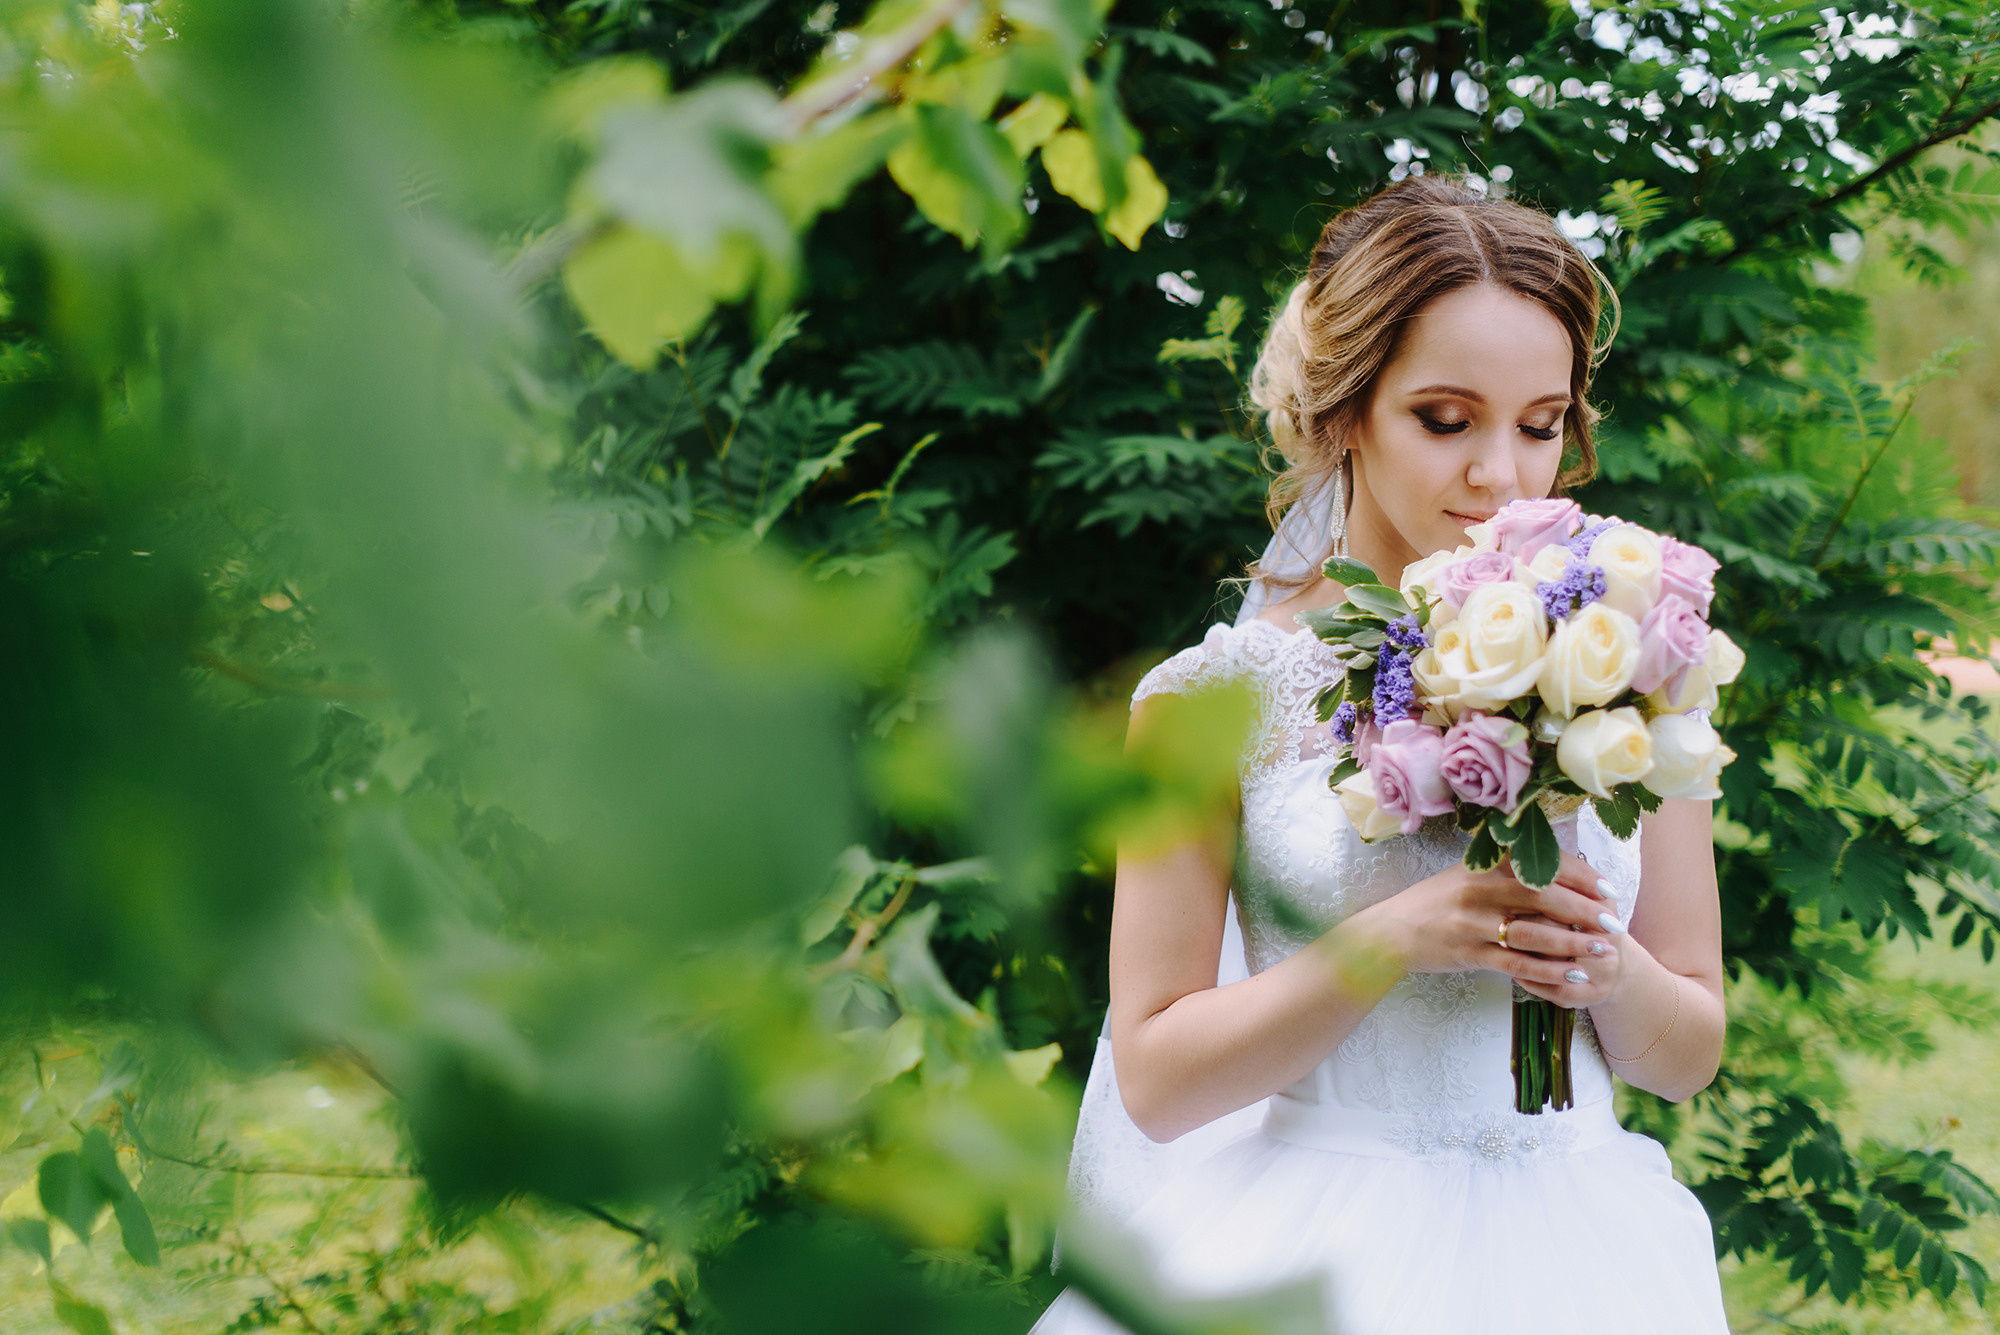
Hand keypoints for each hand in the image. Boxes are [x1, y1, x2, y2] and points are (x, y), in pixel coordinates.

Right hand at [1348, 851, 1622, 1004]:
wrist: (1389, 932)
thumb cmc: (1434, 903)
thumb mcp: (1466, 875)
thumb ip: (1504, 871)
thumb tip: (1554, 872)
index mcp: (1484, 865)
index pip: (1543, 865)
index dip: (1582, 877)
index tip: (1608, 890)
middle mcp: (1480, 889)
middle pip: (1545, 897)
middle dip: (1586, 910)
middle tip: (1615, 922)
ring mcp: (1472, 922)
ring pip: (1534, 932)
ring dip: (1574, 943)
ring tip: (1603, 950)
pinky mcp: (1467, 953)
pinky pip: (1516, 964)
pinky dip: (1548, 971)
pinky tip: (1572, 975)